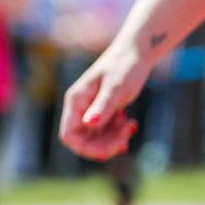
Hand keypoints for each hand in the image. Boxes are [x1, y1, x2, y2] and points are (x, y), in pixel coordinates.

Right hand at [58, 42, 149, 159]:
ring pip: (97, 139)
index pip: (68, 135)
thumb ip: (103, 106)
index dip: (84, 148)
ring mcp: (91, 110)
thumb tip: (89, 124)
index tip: (107, 151)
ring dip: (115, 139)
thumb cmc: (125, 66)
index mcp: (76, 101)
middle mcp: (80, 108)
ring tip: (131, 125)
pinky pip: (106, 132)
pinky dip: (118, 133)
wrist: (136, 53)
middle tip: (127, 138)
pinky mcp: (103, 111)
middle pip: (83, 141)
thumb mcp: (116, 87)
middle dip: (105, 145)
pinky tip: (131, 122)